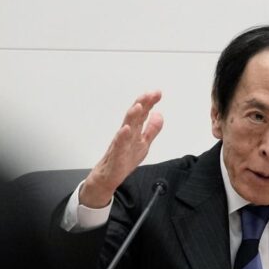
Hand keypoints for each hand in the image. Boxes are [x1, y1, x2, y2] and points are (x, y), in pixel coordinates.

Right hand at [80, 91, 163, 207]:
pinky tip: (126, 129)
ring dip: (132, 116)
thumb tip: (159, 114)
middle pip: (134, 116)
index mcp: (134, 131)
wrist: (108, 176)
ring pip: (126, 126)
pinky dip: (122, 136)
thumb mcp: (143, 143)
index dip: (149, 103)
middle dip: (141, 103)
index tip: (157, 92)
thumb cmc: (124, 159)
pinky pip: (119, 145)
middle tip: (149, 94)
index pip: (142, 113)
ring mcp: (120, 143)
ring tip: (139, 106)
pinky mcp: (116, 155)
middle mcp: (126, 134)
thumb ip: (151, 129)